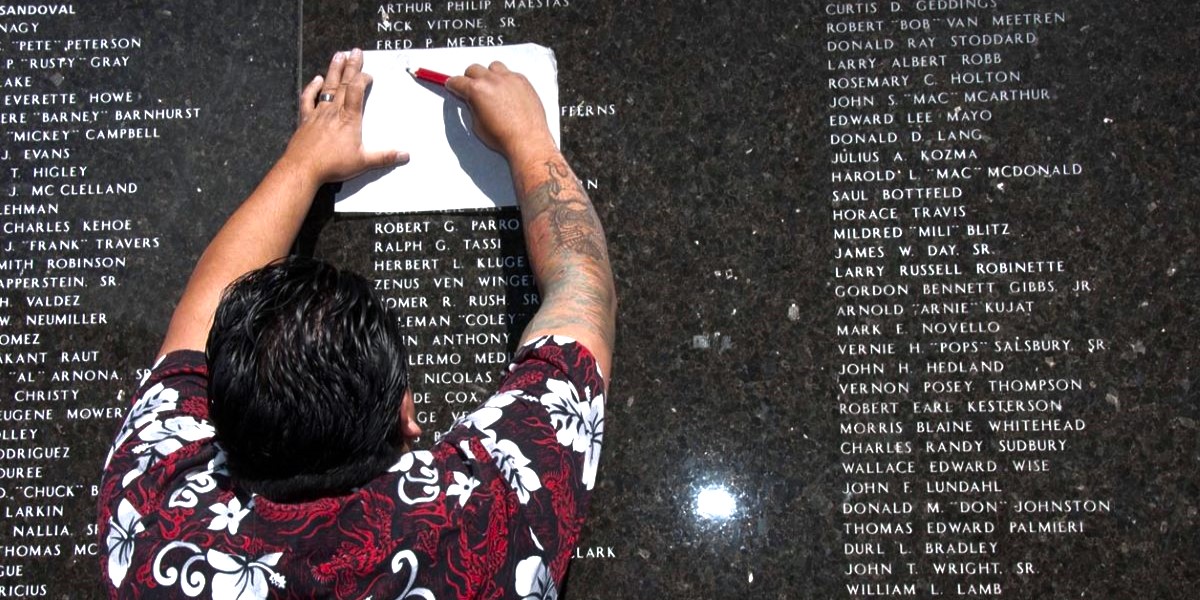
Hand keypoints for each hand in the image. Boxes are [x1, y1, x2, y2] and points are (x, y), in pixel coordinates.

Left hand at [282, 49, 407, 183]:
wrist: (303, 168)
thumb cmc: (332, 165)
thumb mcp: (363, 162)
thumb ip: (384, 157)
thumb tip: (404, 155)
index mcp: (349, 118)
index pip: (357, 90)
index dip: (363, 79)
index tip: (368, 74)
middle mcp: (334, 111)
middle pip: (344, 83)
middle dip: (351, 66)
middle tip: (355, 51)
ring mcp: (318, 113)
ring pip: (328, 86)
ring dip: (334, 70)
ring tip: (338, 55)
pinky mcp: (306, 119)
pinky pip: (308, 99)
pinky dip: (312, 87)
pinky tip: (317, 79)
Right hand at [445, 61, 557, 166]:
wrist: (527, 140)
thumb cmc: (504, 137)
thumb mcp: (477, 125)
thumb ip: (472, 107)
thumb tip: (472, 101)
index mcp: (477, 90)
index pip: (457, 81)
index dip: (453, 85)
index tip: (453, 86)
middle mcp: (492, 80)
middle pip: (473, 69)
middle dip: (470, 79)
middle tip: (472, 90)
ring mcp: (509, 78)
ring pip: (493, 67)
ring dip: (489, 75)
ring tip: (492, 89)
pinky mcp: (523, 81)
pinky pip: (510, 74)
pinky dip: (506, 80)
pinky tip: (507, 93)